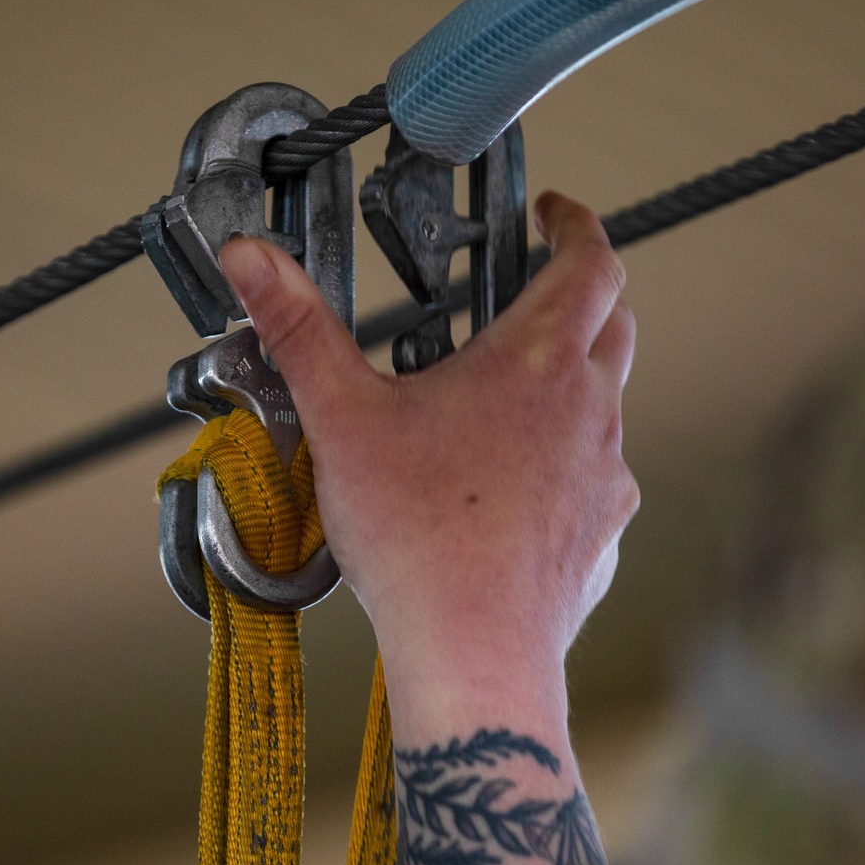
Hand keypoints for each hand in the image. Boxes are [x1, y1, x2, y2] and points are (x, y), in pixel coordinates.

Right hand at [219, 192, 637, 767]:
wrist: (475, 652)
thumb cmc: (418, 538)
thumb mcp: (342, 417)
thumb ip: (297, 328)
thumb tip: (252, 258)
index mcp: (538, 362)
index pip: (593, 260)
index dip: (575, 223)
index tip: (553, 213)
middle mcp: (590, 411)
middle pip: (612, 325)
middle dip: (579, 295)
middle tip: (529, 294)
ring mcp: (605, 475)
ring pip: (605, 405)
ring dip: (569, 385)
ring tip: (502, 400)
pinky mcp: (602, 534)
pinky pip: (595, 478)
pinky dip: (566, 463)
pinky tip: (512, 490)